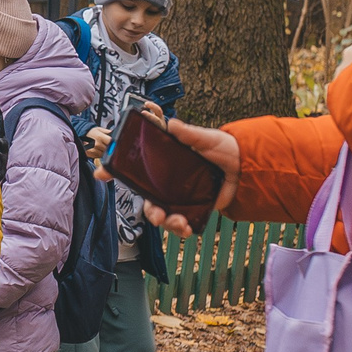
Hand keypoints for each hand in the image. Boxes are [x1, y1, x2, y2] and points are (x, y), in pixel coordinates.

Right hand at [83, 126, 113, 162]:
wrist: (82, 135)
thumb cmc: (92, 132)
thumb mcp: (100, 129)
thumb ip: (108, 132)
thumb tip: (116, 134)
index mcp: (100, 137)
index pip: (111, 142)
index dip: (113, 143)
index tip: (114, 143)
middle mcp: (96, 144)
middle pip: (108, 149)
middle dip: (109, 148)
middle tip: (107, 144)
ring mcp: (93, 150)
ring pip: (104, 154)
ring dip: (104, 152)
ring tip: (102, 147)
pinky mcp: (90, 154)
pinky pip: (98, 156)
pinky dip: (100, 154)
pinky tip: (98, 150)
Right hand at [128, 118, 240, 238]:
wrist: (249, 167)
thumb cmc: (225, 149)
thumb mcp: (206, 138)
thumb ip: (188, 133)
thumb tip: (171, 123)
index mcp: (166, 164)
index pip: (137, 168)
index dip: (117, 171)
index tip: (102, 172)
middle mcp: (169, 182)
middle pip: (148, 198)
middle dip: (148, 210)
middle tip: (154, 214)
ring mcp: (181, 197)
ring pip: (163, 214)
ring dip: (165, 222)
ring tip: (175, 223)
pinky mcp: (194, 208)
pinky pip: (181, 222)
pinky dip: (180, 228)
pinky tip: (186, 228)